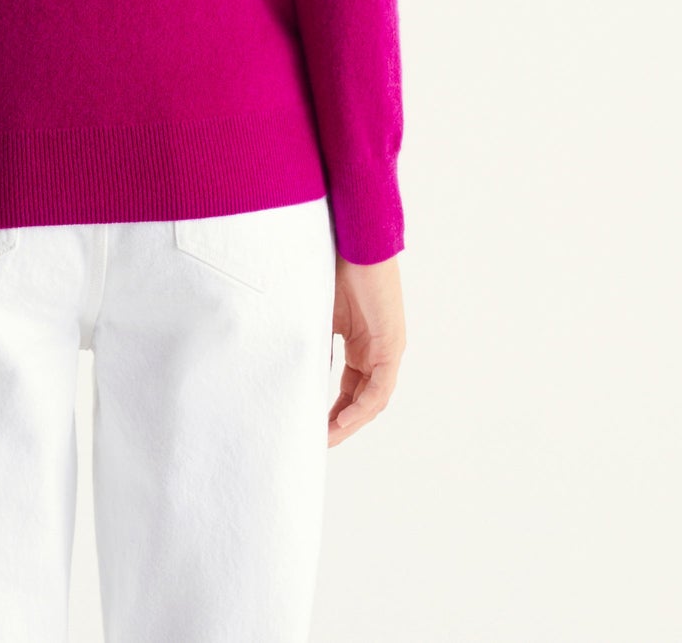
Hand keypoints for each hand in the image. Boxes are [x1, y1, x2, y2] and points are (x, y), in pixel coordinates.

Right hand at [327, 251, 404, 446]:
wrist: (353, 237)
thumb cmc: (333, 264)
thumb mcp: (317, 312)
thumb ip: (312, 340)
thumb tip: (288, 366)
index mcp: (361, 342)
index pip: (349, 389)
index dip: (332, 412)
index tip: (311, 428)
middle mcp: (377, 349)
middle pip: (362, 400)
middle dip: (340, 424)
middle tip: (317, 443)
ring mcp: (387, 347)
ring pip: (373, 399)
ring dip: (351, 422)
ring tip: (327, 439)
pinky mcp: (392, 343)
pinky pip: (380, 386)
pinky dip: (362, 406)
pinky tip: (343, 420)